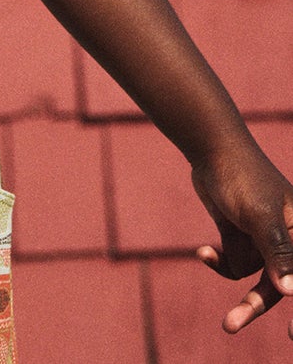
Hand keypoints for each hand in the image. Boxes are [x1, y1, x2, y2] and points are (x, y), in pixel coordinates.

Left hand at [193, 138, 292, 335]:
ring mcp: (265, 242)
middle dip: (257, 307)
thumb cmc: (243, 177)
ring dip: (237, 288)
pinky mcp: (243, 238)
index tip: (292, 337)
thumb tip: (291, 292)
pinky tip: (203, 250)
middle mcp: (289, 241)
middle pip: (280, 287)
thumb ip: (279, 254)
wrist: (210, 149)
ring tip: (219, 296)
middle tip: (233, 327)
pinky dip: (220, 261)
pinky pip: (235, 265)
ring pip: (257, 282)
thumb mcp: (261, 216)